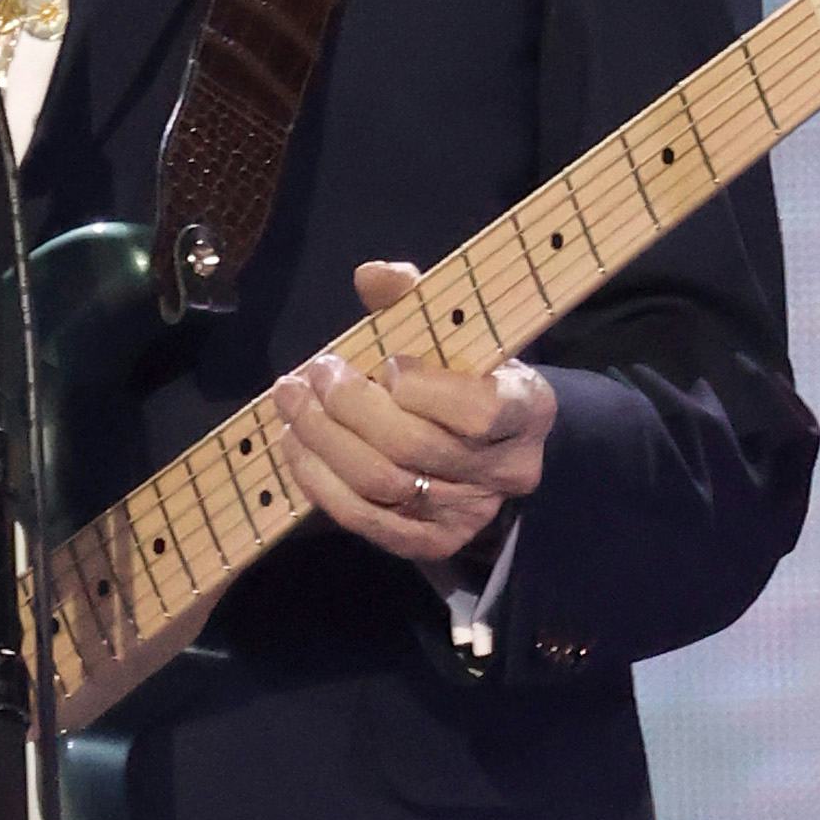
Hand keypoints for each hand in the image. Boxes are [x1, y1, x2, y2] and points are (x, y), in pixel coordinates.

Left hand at [269, 260, 555, 570]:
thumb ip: (416, 299)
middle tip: (310, 374)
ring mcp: (470, 514)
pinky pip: (366, 521)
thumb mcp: (455, 331)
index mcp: (528, 408)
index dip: (423, 389)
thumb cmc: (468, 373)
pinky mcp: (433, 544)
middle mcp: (508, 470)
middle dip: (349, 407)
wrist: (491, 444)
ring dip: (322, 442)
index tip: (386, 360)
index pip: (479, 411)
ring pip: (383, 487)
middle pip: (415, 448)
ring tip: (291, 403)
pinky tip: (296, 446)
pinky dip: (320, 482)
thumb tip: (371, 275)